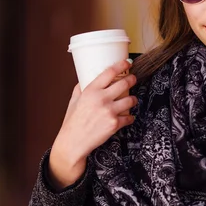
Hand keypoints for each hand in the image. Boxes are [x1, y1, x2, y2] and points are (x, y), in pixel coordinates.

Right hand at [49, 60, 137, 188]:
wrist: (73, 142)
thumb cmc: (72, 122)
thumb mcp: (73, 101)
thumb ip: (80, 89)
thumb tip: (84, 80)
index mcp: (91, 91)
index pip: (110, 72)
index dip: (121, 65)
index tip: (127, 62)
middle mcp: (101, 99)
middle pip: (125, 83)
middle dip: (132, 79)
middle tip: (133, 79)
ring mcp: (109, 111)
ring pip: (130, 100)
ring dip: (133, 99)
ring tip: (132, 100)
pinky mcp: (115, 124)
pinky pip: (129, 117)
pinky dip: (129, 117)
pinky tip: (127, 117)